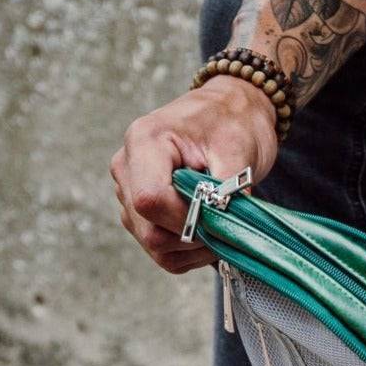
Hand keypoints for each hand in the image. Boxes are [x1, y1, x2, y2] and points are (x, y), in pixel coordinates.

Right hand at [110, 76, 280, 272]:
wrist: (227, 113)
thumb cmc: (232, 123)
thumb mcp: (239, 149)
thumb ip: (227, 190)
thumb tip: (224, 229)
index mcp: (144, 142)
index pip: (150, 200)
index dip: (187, 218)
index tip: (218, 213)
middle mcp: (127, 168)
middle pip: (149, 230)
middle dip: (192, 235)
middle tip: (226, 222)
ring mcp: (129, 193)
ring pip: (154, 246)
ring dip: (193, 247)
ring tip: (221, 223)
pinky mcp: (139, 213)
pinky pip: (161, 252)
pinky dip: (190, 252)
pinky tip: (210, 232)